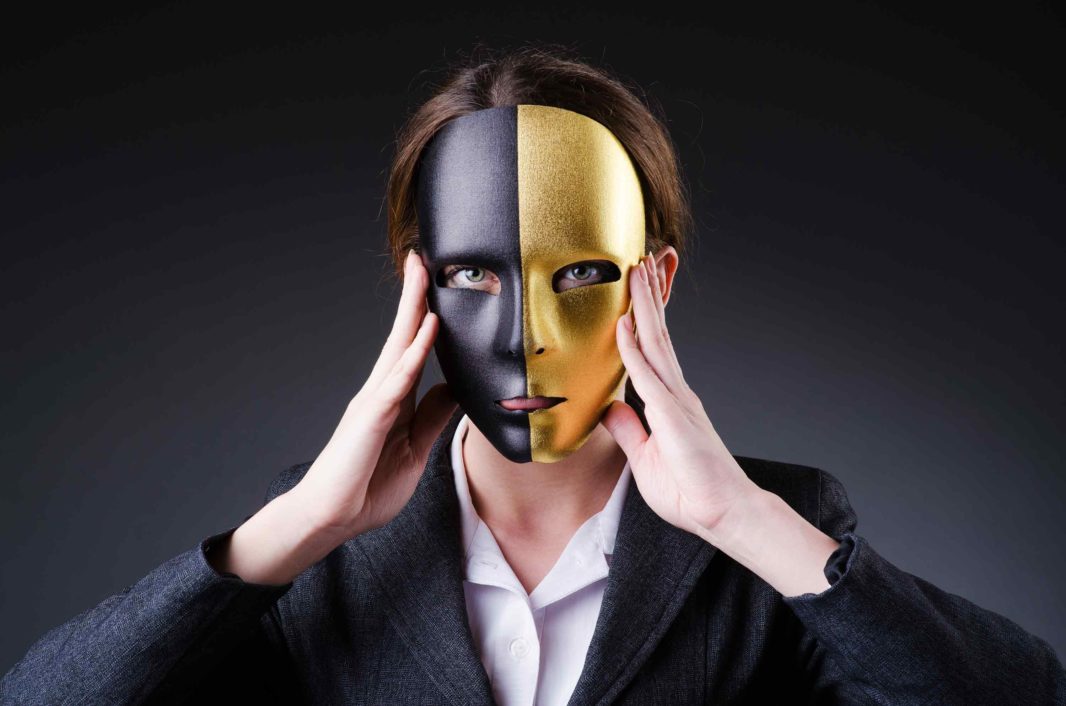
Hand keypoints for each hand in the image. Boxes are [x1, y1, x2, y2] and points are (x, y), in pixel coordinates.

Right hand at [294, 249, 456, 542]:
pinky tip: (429, 327)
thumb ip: (432, 418)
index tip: (439, 288)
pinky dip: (415, 352)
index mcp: (392, 400)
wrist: (329, 520)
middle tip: (422, 258)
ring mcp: (373, 402)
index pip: (414, 350)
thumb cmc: (366, 488)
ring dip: (413, 308)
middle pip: (403, 335)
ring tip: (422, 273)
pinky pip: (398, 380)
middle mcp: (380, 392)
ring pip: (399, 347)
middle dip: (414, 296)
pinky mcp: (371, 419)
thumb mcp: (414, 449)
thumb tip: (455, 390)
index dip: (426, 317)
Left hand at [601, 252, 759, 541]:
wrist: (722, 514)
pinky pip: (647, 376)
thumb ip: (628, 429)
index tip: (634, 290)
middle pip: (656, 334)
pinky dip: (633, 349)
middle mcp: (675, 393)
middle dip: (646, 296)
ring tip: (637, 272)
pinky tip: (623, 325)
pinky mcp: (673, 417)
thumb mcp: (645, 457)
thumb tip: (609, 406)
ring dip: (643, 306)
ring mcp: (677, 401)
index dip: (642, 318)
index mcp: (669, 402)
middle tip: (638, 262)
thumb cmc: (690, 492)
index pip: (651, 350)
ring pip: (655, 343)